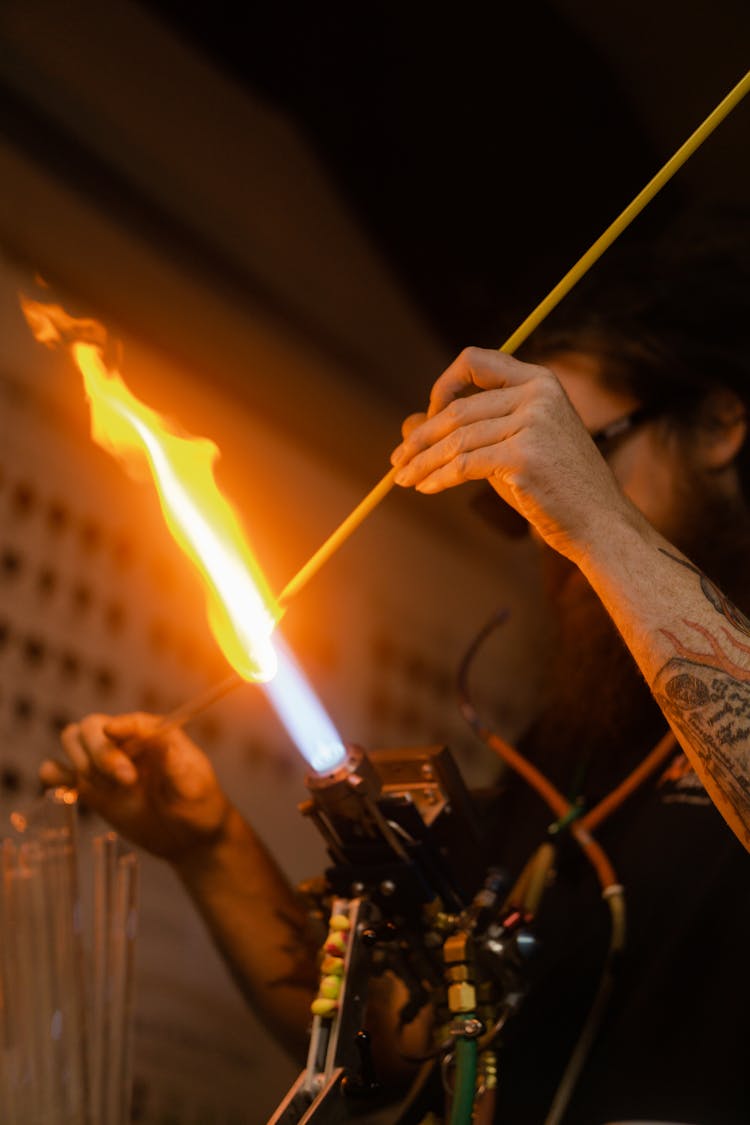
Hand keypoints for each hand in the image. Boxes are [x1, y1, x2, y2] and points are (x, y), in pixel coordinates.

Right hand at [40, 712, 230, 861]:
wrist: (188, 838)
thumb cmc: (198, 805)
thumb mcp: (194, 785)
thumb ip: (176, 764)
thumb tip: (162, 738)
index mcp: (155, 734)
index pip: (130, 720)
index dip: (120, 726)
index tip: (114, 733)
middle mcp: (126, 743)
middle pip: (91, 727)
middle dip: (100, 752)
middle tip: (126, 781)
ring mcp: (105, 765)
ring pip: (72, 741)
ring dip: (81, 763)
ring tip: (108, 791)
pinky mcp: (91, 788)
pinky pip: (60, 772)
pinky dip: (55, 775)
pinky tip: (69, 788)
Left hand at [390, 347, 630, 559]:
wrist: (598, 522)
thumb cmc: (553, 486)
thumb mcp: (508, 447)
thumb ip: (468, 430)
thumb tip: (407, 424)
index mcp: (539, 381)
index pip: (476, 361)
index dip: (444, 385)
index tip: (428, 415)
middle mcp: (538, 394)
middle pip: (459, 408)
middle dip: (421, 437)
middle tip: (397, 460)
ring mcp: (533, 423)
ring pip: (457, 439)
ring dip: (422, 462)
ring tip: (404, 479)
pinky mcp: (524, 456)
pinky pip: (464, 464)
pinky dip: (438, 477)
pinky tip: (426, 488)